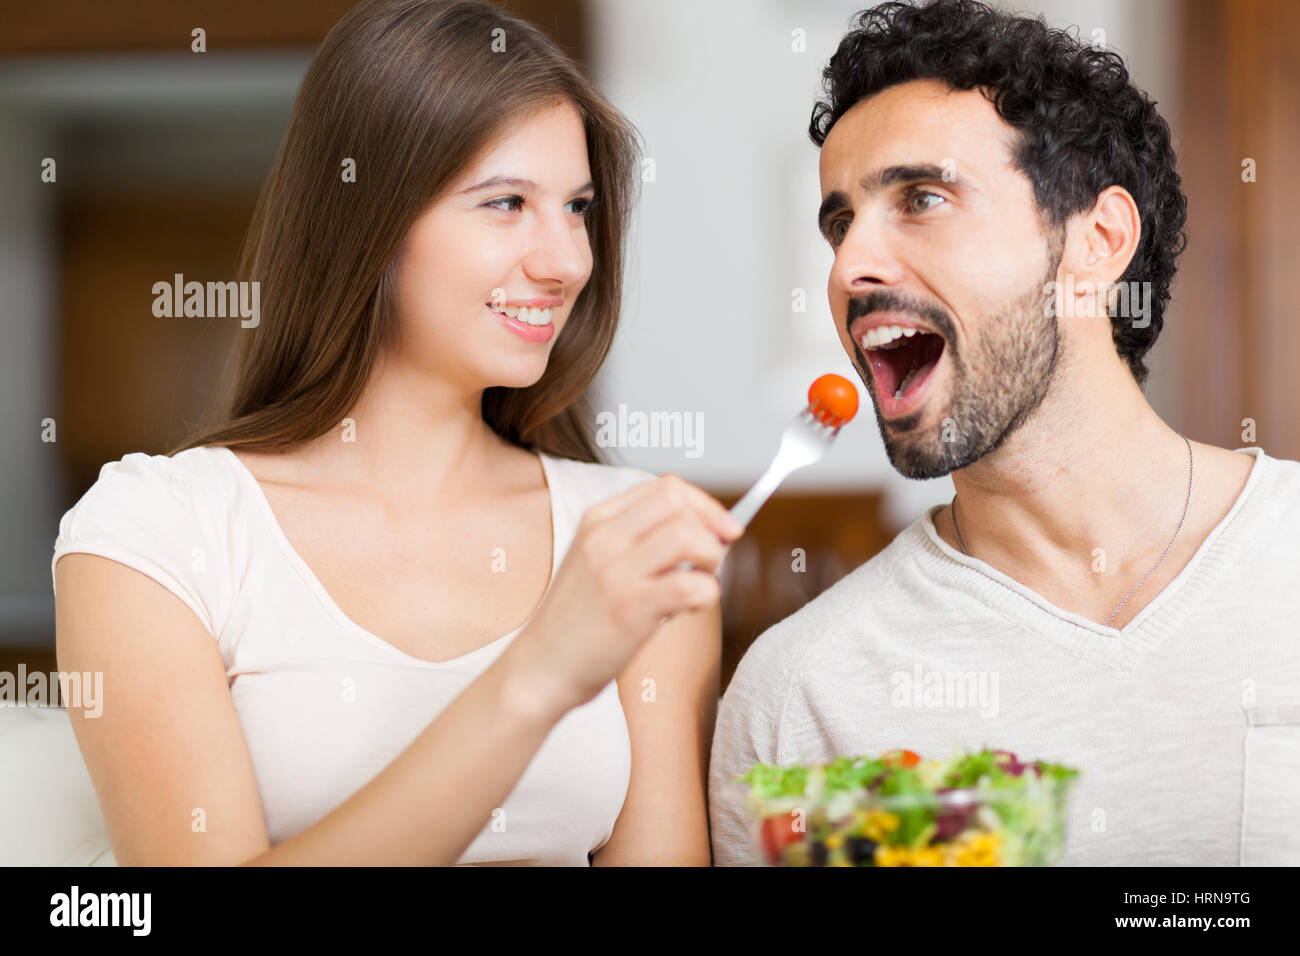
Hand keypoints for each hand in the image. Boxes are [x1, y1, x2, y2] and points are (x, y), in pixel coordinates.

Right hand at [513, 474, 741, 710]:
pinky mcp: (629, 609)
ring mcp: (615, 572)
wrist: (540, 667)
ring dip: (711, 560)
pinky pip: (690, 585)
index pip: (666, 487)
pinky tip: (689, 609)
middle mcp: (604, 538)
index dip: (705, 505)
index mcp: (597, 521)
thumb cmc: (578, 620)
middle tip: (712, 561)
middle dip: (711, 527)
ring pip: (688, 537)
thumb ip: (640, 541)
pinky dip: (706, 595)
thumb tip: (710, 531)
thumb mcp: (597, 562)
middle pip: (678, 502)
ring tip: (699, 585)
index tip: (724, 529)